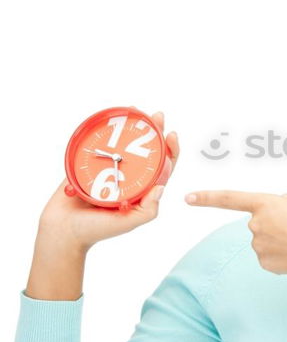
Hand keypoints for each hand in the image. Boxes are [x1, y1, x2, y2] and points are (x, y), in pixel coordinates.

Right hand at [38, 111, 179, 251]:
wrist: (62, 229)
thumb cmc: (96, 229)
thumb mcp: (128, 222)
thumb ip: (148, 209)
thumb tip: (162, 187)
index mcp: (142, 189)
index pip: (163, 168)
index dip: (170, 151)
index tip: (170, 137)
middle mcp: (129, 177)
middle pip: (147, 151)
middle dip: (155, 133)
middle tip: (158, 116)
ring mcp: (110, 169)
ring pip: (125, 145)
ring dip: (133, 128)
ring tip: (139, 111)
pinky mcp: (91, 164)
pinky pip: (102, 146)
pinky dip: (107, 132)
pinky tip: (112, 120)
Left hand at [184, 191, 286, 280]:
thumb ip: (283, 206)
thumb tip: (279, 205)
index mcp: (266, 203)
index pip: (229, 198)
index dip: (207, 198)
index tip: (188, 197)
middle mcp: (256, 223)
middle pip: (257, 223)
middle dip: (272, 225)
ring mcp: (258, 245)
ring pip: (263, 241)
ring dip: (277, 241)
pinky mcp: (263, 263)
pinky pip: (267, 257)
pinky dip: (279, 256)